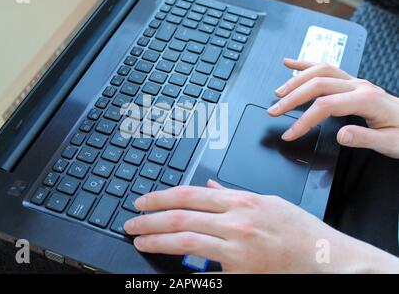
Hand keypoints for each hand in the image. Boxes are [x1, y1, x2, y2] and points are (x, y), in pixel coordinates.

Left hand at [124, 181, 398, 272]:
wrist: (326, 260)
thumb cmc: (301, 232)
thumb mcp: (268, 203)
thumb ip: (235, 195)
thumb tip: (210, 187)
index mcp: (243, 200)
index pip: (191, 194)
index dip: (162, 196)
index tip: (143, 201)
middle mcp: (237, 221)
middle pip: (182, 215)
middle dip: (151, 218)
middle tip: (132, 222)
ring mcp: (238, 247)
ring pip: (186, 239)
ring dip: (157, 238)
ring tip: (140, 239)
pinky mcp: (240, 270)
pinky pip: (204, 266)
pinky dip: (182, 262)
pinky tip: (167, 261)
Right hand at [268, 59, 398, 157]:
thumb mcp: (391, 143)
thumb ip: (364, 138)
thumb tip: (340, 135)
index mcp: (367, 99)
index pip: (326, 106)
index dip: (304, 120)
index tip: (290, 133)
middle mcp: (359, 86)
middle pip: (317, 84)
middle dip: (292, 98)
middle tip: (274, 111)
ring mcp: (355, 81)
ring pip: (319, 71)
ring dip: (295, 80)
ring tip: (278, 93)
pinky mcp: (351, 82)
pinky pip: (326, 67)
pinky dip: (305, 64)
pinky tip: (291, 63)